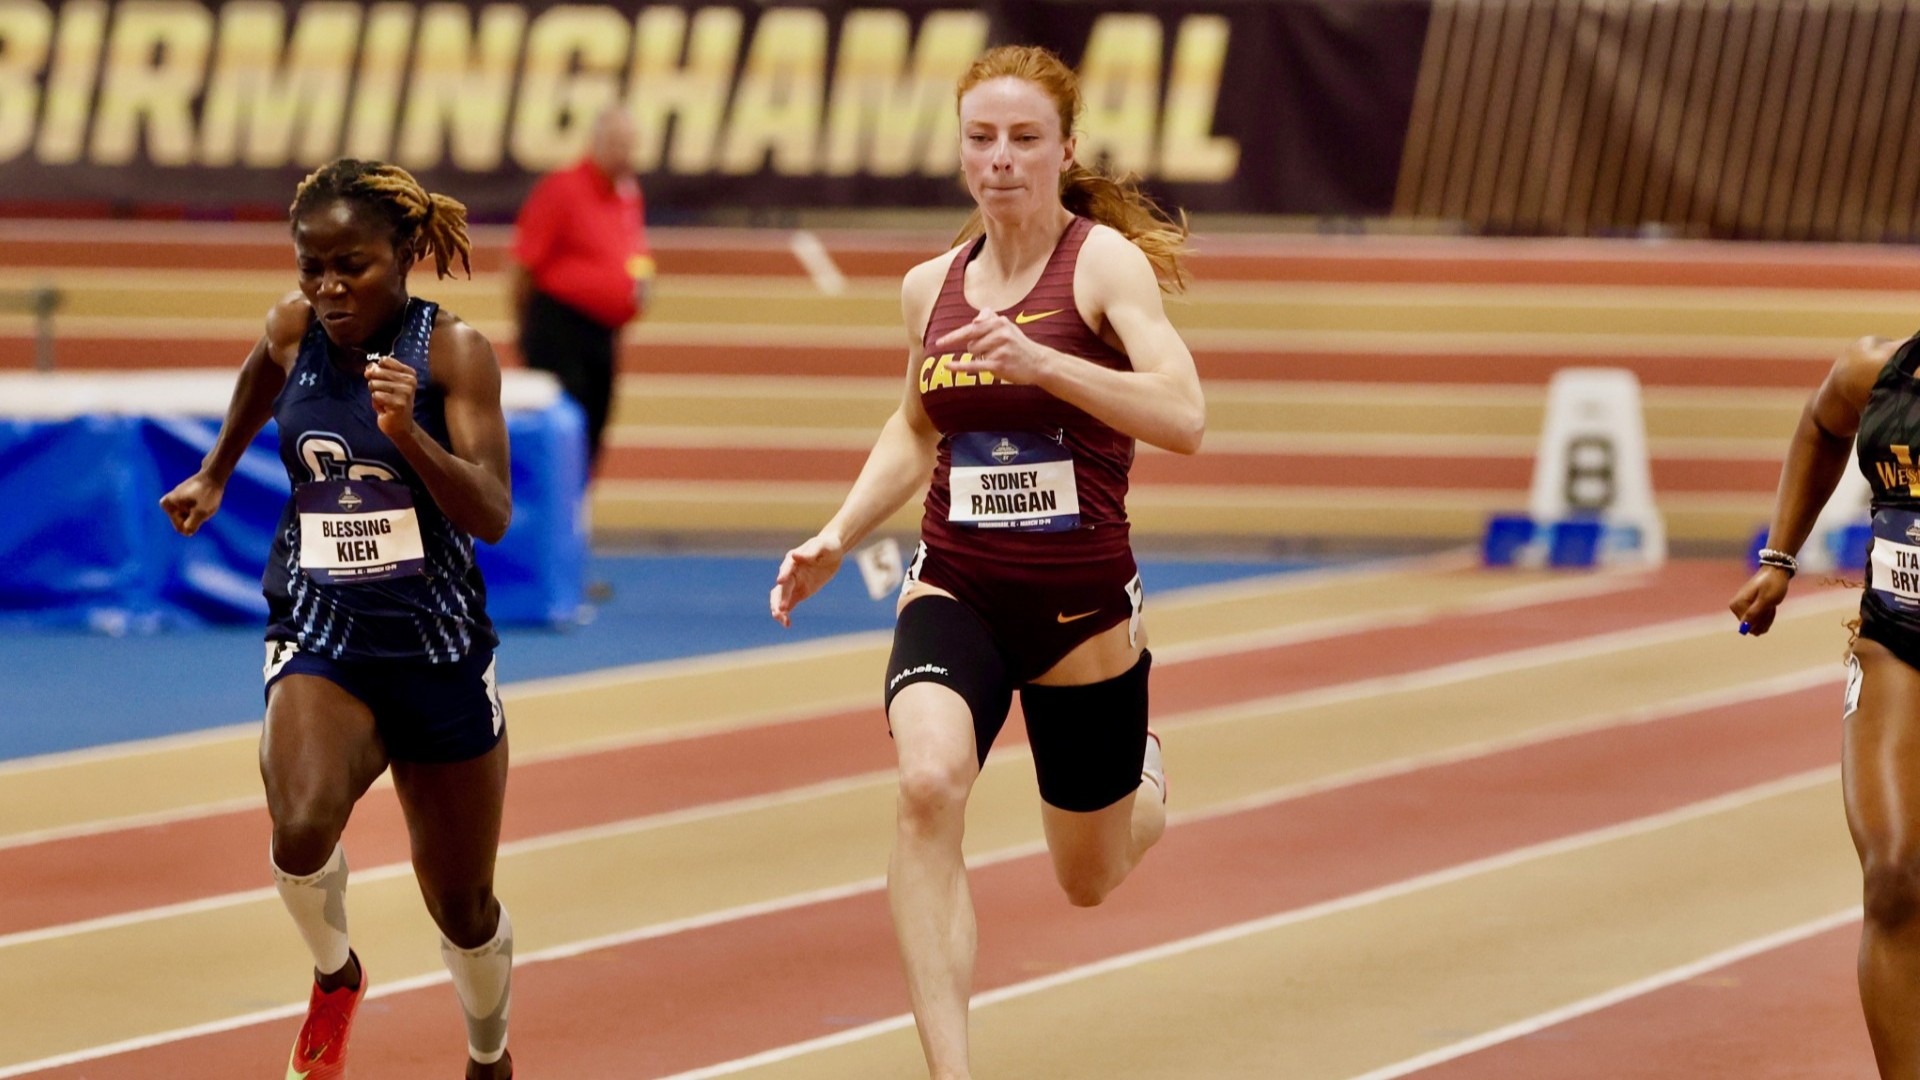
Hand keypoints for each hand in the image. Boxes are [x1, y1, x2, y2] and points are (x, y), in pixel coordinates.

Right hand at [159, 472, 224, 536]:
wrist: (214, 474)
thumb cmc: (206, 494)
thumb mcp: (200, 513)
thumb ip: (191, 526)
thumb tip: (187, 533)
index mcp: (167, 504)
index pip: (180, 527)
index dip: (193, 522)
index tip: (197, 509)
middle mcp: (169, 501)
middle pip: (184, 522)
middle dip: (195, 518)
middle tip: (202, 505)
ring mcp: (177, 498)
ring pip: (189, 516)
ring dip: (199, 513)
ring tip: (204, 502)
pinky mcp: (185, 496)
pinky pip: (194, 509)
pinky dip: (202, 507)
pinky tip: (206, 498)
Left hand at [365, 355, 417, 439]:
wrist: (400, 425)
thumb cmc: (391, 402)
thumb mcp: (385, 383)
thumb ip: (377, 372)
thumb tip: (369, 367)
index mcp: (409, 373)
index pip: (384, 360)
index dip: (377, 369)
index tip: (382, 379)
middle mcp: (410, 380)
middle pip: (378, 371)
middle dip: (375, 383)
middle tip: (384, 394)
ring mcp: (406, 392)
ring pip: (375, 384)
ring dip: (375, 394)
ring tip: (385, 401)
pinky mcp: (399, 403)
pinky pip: (376, 396)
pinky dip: (376, 402)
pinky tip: (386, 408)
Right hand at [770, 533, 845, 626]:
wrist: (832, 552)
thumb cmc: (826, 546)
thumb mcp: (821, 547)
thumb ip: (809, 553)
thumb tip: (794, 556)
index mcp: (793, 560)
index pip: (786, 568)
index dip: (783, 575)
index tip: (780, 582)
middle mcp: (789, 573)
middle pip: (780, 587)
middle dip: (779, 599)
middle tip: (781, 610)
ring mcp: (793, 584)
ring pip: (780, 598)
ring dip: (778, 609)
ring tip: (782, 620)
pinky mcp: (799, 592)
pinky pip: (789, 604)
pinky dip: (786, 614)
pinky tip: (787, 624)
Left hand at [933, 307, 1052, 384]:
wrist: (1039, 363)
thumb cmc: (1019, 345)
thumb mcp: (1007, 326)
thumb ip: (989, 318)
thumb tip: (974, 319)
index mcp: (999, 322)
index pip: (971, 328)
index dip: (953, 336)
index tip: (939, 343)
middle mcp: (999, 333)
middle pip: (970, 343)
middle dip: (975, 350)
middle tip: (992, 352)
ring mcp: (999, 349)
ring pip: (973, 354)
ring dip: (980, 358)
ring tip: (997, 358)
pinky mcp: (999, 364)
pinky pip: (974, 365)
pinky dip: (959, 367)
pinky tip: (948, 366)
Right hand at [1727, 565, 1792, 635]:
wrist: (1775, 572)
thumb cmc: (1772, 584)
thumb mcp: (1766, 600)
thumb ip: (1754, 615)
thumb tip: (1743, 629)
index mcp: (1737, 605)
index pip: (1749, 626)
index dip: (1763, 619)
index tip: (1768, 605)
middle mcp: (1735, 607)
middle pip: (1752, 626)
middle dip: (1765, 618)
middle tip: (1770, 604)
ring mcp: (1740, 607)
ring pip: (1756, 624)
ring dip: (1767, 616)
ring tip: (1770, 603)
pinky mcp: (1746, 607)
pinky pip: (1757, 619)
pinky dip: (1766, 615)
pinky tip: (1769, 605)